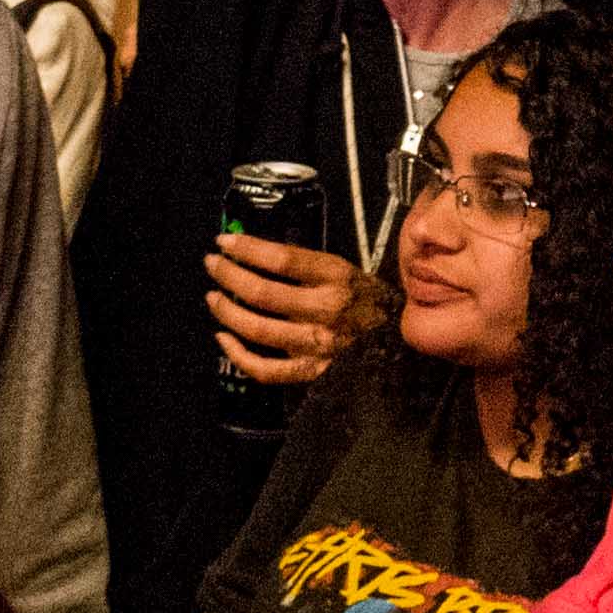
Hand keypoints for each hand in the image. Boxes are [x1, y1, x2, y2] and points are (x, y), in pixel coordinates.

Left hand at [205, 230, 360, 388]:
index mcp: (338, 278)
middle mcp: (326, 310)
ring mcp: (317, 344)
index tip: (225, 241)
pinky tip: (224, 338)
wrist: (400, 342)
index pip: (284, 259)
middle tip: (212, 265)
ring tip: (214, 298)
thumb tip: (260, 255)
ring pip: (258, 329)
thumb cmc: (370, 303)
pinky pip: (266, 369)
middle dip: (229, 276)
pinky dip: (238, 355)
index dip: (248, 249)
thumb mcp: (350, 272)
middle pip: (263, 293)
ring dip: (227, 311)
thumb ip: (311, 266)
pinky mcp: (312, 371)